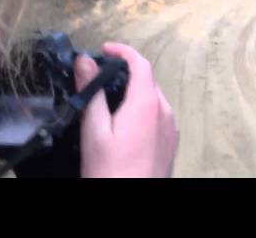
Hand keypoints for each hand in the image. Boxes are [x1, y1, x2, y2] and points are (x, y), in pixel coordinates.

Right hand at [74, 42, 178, 177]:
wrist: (133, 206)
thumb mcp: (94, 131)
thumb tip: (84, 60)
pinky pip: (158, 115)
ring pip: (154, 98)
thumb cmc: (110, 170)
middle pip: (148, 80)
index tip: (104, 49)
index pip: (141, 63)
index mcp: (148, 103)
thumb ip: (92, 93)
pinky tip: (124, 123)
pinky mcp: (171, 143)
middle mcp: (165, 111)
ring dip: (134, 91)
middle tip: (99, 76)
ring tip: (109, 99)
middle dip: (126, 72)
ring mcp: (171, 128)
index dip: (123, 51)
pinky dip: (142, 108)